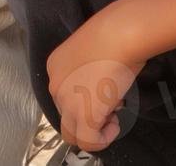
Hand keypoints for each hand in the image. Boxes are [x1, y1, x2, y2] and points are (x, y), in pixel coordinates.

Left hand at [46, 4, 146, 152]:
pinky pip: (87, 142)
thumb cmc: (114, 34)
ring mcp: (67, 102)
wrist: (120, 34)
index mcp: (56, 66)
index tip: (107, 91)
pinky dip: (102, 140)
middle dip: (90, 114)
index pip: (65, 94)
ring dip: (93, 131)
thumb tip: (104, 88)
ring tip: (113, 117)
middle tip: (112, 105)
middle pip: (67, 114)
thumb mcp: (95, 51)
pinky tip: (114, 126)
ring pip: (72, 134)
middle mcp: (55, 85)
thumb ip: (91, 70)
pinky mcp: (84, 116)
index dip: (87, 97)